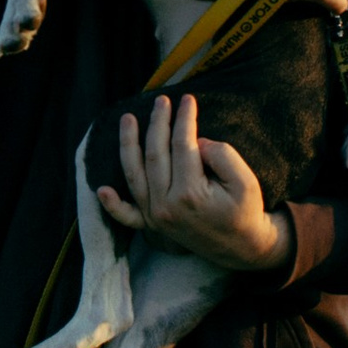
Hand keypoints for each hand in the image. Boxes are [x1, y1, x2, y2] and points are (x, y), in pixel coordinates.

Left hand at [99, 94, 294, 274]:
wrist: (242, 248)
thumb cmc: (245, 212)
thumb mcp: (245, 181)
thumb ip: (222, 156)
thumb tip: (197, 142)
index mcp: (189, 194)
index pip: (183, 145)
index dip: (185, 119)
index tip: (188, 100)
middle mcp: (166, 206)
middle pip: (156, 154)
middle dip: (158, 123)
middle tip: (162, 100)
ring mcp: (156, 216)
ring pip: (135, 174)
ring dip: (128, 144)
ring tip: (127, 119)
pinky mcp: (153, 225)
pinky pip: (128, 216)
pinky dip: (113, 205)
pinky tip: (102, 190)